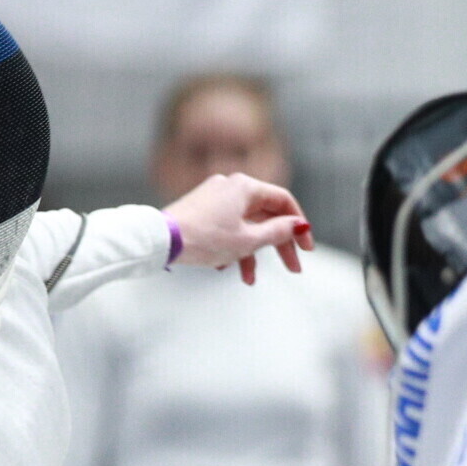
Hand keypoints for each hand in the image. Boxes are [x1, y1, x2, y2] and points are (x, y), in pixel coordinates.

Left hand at [167, 172, 312, 285]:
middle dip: (279, 245)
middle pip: (266, 215)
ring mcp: (215, 198)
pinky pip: (227, 227)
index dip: (299, 225)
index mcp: (246, 187)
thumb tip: (299, 225)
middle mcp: (231, 186)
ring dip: (252, 253)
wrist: (160, 240)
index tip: (306, 248)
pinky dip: (232, 246)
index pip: (284, 201)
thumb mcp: (248, 240)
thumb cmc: (204, 238)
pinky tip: (226, 268)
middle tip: (293, 268)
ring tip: (249, 278)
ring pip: (245, 225)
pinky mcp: (201, 210)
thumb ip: (278, 232)